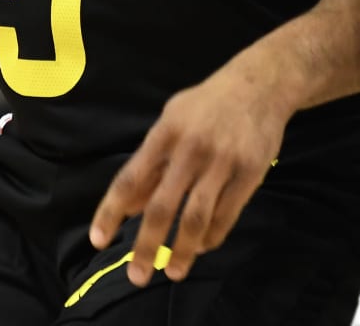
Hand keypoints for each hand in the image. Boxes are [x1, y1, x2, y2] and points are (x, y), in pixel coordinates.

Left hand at [87, 53, 295, 287]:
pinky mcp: (250, 172)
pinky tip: (202, 247)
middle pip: (162, 206)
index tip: (98, 240)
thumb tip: (128, 206)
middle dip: (146, 246)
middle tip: (137, 276)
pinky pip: (227, 215)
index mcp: (165, 133)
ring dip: (183, 251)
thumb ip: (151, 163)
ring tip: (174, 273)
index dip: (111, 212)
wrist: (261, 83)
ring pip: (196, 217)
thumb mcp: (171, 120)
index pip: (130, 179)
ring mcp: (222, 161)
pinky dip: (212, 236)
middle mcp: (191, 148)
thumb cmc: (207, 104)